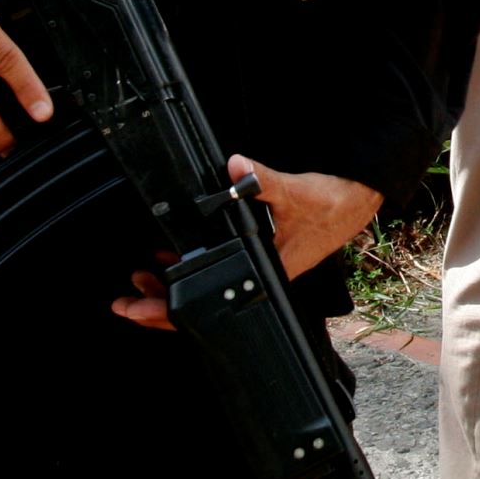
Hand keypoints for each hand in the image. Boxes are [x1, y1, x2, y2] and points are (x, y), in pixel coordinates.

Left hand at [111, 153, 382, 330]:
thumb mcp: (296, 192)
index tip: (135, 307)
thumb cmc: (332, 206)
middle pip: (200, 308)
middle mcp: (257, 282)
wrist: (354, 201)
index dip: (168, 312)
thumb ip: (263, 180)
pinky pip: (217, 275)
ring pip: (207, 293)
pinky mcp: (259, 260)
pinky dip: (192, 270)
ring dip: (173, 288)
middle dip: (158, 305)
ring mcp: (256, 273)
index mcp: (264, 275)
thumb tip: (236, 167)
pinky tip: (175, 258)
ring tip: (143, 278)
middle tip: (125, 298)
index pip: (207, 306)